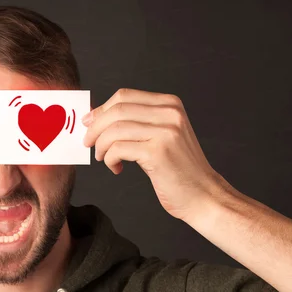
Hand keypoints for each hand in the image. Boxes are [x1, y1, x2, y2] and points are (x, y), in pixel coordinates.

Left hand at [83, 88, 224, 220]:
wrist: (203, 195)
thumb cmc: (178, 169)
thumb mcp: (161, 136)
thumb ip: (137, 123)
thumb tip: (97, 118)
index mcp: (170, 105)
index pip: (124, 96)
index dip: (101, 109)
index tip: (89, 123)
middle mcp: (170, 114)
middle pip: (117, 110)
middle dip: (95, 127)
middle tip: (88, 143)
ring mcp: (165, 132)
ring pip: (114, 129)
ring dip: (101, 146)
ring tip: (103, 158)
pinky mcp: (158, 152)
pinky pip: (118, 148)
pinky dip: (109, 159)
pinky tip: (116, 168)